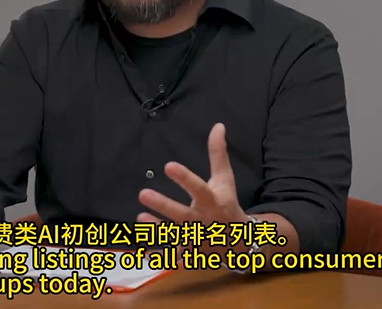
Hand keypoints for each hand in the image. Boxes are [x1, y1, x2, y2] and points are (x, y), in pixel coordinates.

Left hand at [137, 123, 249, 251]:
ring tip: (140, 218)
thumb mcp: (224, 180)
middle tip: (142, 193)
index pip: (198, 188)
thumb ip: (218, 154)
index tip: (168, 165)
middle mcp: (203, 220)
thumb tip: (218, 125)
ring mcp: (196, 239)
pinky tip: (143, 249)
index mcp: (212, 201)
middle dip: (163, 205)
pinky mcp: (190, 253)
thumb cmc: (227, 205)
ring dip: (157, 228)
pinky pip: (173, 255)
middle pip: (182, 214)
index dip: (184, 178)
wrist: (241, 242)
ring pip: (175, 234)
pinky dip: (160, 255)